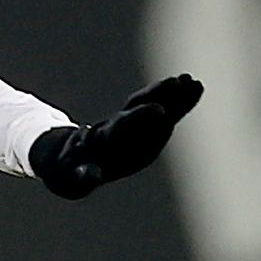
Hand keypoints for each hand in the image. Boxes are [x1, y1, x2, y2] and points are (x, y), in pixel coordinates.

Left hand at [29, 74, 203, 199]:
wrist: (66, 156)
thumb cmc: (69, 172)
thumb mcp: (72, 179)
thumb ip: (83, 177)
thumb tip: (91, 174)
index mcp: (104, 139)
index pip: (124, 124)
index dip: (141, 117)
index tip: (159, 111)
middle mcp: (117, 124)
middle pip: (139, 106)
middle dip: (159, 96)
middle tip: (179, 82)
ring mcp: (128, 121)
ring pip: (151, 102)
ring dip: (171, 93)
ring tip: (192, 81)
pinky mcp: (138, 122)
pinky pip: (160, 107)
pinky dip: (176, 100)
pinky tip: (195, 87)